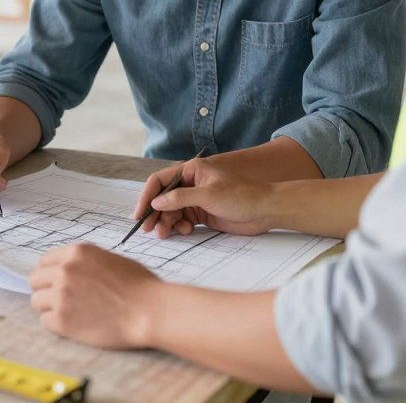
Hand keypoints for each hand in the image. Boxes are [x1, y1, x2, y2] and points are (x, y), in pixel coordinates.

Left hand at [29, 243, 161, 348]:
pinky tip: (72, 324)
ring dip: (49, 307)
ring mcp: (61, 295)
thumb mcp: (110, 259)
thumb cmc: (139, 285)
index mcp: (77, 252)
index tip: (51, 281)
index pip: (44, 261)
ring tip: (67, 312)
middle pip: (34, 280)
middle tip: (57, 299)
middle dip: (44, 288)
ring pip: (36, 301)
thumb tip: (72, 270)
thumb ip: (85, 263)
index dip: (48, 272)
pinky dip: (55, 324)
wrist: (148, 310)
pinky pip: (44, 321)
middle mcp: (64, 270)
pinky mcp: (62, 320)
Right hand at [133, 157, 275, 238]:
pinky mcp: (201, 214)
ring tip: (166, 234)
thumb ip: (180, 198)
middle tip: (150, 230)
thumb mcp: (208, 195)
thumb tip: (156, 203)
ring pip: (171, 212)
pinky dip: (179, 228)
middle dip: (156, 214)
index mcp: (191, 170)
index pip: (160, 181)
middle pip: (163, 199)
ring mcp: (195, 200)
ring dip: (166, 223)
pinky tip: (185, 232)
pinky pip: (182, 221)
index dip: (147, 196)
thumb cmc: (241, 195)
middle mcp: (190, 183)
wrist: (265, 210)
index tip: (139, 214)